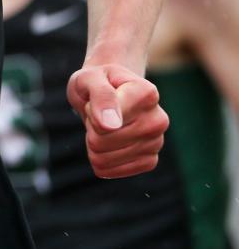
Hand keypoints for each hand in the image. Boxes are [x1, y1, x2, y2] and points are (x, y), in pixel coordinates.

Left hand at [66, 63, 168, 178]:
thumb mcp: (89, 78)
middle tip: (98, 110)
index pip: (107, 121)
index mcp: (147, 93)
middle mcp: (158, 119)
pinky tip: (108, 140)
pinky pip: (108, 170)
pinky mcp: (148, 162)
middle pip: (102, 140)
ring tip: (104, 123)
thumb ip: (100, 95)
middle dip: (91, 126)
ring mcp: (156, 143)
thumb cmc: (96, 82)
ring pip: (103, 157)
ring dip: (93, 140)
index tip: (97, 97)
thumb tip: (110, 125)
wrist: (106, 92)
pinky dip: (99, 157)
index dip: (91, 110)